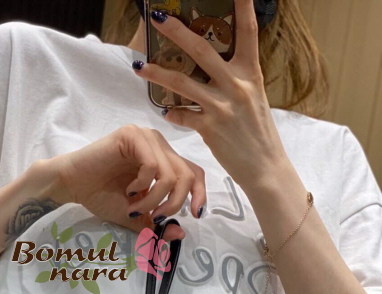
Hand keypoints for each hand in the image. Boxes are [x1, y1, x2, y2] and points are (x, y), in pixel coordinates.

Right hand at [42, 124, 206, 240]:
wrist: (73, 185)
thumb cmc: (101, 196)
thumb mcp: (135, 216)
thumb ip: (156, 224)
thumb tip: (180, 234)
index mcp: (164, 159)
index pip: (194, 173)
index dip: (200, 194)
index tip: (195, 215)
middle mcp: (159, 145)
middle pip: (186, 176)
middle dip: (173, 205)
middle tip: (154, 218)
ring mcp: (146, 137)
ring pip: (170, 174)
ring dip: (154, 200)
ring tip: (134, 207)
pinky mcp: (132, 135)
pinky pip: (152, 165)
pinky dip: (142, 185)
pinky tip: (128, 189)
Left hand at [134, 0, 290, 190]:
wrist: (265, 168)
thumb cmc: (259, 134)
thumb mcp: (254, 98)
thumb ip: (235, 81)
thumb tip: (214, 69)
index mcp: (251, 72)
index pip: (249, 31)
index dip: (243, 5)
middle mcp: (237, 84)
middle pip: (201, 48)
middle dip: (177, 30)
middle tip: (159, 17)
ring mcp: (222, 105)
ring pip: (181, 82)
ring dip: (156, 73)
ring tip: (138, 66)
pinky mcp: (209, 127)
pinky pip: (182, 115)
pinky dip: (172, 113)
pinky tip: (166, 112)